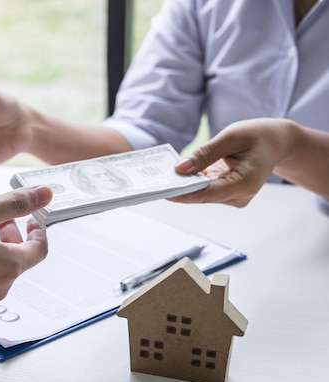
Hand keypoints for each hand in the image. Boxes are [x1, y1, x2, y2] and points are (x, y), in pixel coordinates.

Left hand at [170, 118, 291, 206]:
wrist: (277, 142)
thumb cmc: (257, 135)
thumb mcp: (230, 137)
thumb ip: (205, 154)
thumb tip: (179, 168)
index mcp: (245, 182)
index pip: (207, 194)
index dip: (183, 193)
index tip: (162, 190)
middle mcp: (240, 195)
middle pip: (202, 195)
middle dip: (178, 187)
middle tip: (153, 181)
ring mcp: (234, 197)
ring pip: (201, 193)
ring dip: (183, 183)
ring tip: (160, 175)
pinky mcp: (227, 193)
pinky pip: (204, 189)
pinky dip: (191, 180)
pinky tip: (175, 173)